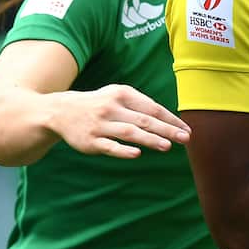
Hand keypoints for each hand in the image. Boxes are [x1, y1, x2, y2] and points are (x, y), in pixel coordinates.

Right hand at [53, 84, 190, 157]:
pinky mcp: (90, 141)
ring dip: (149, 139)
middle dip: (166, 129)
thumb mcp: (117, 95)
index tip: (186, 129)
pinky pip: (109, 146)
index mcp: (122, 94)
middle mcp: (112, 108)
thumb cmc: (99, 104)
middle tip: (185, 138)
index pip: (152, 107)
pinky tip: (137, 154)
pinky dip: (123, 150)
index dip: (170, 119)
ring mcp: (100, 125)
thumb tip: (169, 120)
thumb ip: (141, 105)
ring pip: (129, 132)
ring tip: (167, 146)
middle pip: (144, 119)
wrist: (62, 111)